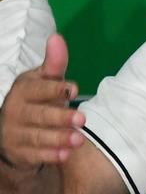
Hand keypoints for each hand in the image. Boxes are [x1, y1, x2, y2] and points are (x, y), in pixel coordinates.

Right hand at [0, 34, 85, 167]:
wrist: (15, 132)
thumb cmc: (38, 101)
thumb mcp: (46, 82)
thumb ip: (54, 64)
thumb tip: (57, 37)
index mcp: (22, 90)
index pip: (37, 89)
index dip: (55, 89)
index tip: (74, 90)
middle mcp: (14, 111)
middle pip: (39, 115)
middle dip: (60, 117)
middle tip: (83, 119)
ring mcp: (13, 133)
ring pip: (37, 137)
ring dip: (58, 138)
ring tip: (79, 139)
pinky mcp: (18, 152)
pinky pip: (34, 155)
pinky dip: (50, 156)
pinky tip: (66, 155)